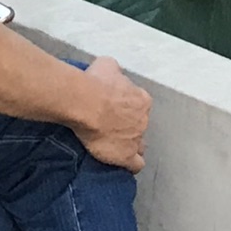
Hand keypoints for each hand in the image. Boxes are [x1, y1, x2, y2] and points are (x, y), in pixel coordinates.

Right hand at [71, 57, 151, 171]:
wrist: (86, 103)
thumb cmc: (96, 83)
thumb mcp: (107, 65)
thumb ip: (114, 71)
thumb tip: (112, 72)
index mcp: (141, 99)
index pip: (140, 106)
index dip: (129, 109)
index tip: (117, 110)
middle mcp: (143, 119)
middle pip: (139, 126)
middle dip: (129, 127)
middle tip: (112, 127)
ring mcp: (136, 139)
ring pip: (139, 145)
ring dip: (131, 145)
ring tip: (116, 147)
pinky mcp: (126, 156)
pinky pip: (136, 164)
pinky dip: (131, 165)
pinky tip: (123, 164)